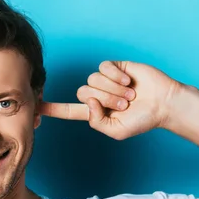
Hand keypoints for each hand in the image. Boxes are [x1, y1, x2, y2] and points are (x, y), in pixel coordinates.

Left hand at [40, 61, 185, 139]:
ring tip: (130, 94)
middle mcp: (97, 94)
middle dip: (105, 99)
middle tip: (125, 104)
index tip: (35, 107)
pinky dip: (115, 76)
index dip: (52, 108)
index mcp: (94, 111)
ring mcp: (105, 79)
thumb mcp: (116, 131)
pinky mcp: (115, 67)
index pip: (68, 110)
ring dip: (113, 89)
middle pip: (82, 92)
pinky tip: (129, 81)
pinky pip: (104, 68)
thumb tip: (88, 101)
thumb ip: (97, 122)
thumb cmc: (142, 120)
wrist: (163, 103)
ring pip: (93, 80)